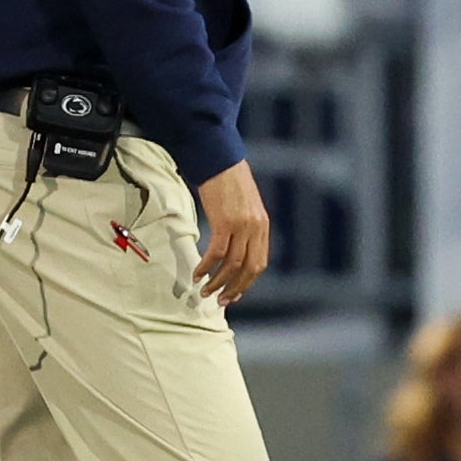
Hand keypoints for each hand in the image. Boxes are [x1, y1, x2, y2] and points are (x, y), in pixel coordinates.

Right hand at [193, 160, 271, 302]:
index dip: (247, 283)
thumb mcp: (245, 207)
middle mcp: (256, 228)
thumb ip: (245, 227)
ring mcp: (242, 225)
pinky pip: (217, 252)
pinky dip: (207, 266)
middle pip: (249, 269)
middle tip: (220, 300)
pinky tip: (198, 273)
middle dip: (234, 288)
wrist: (221, 159)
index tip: (234, 294)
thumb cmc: (229, 182)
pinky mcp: (225, 221)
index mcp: (262, 226)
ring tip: (205, 291)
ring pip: (232, 264)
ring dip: (218, 281)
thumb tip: (236, 249)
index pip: (259, 263)